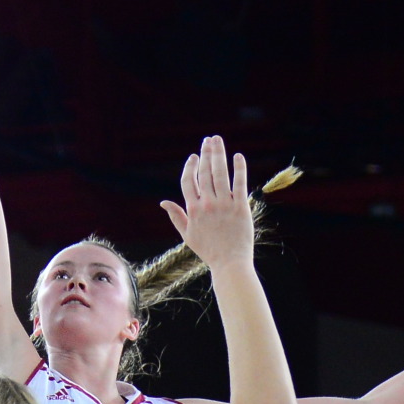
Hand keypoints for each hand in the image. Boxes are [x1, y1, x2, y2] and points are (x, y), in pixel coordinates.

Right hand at [158, 135, 254, 274]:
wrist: (230, 263)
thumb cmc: (208, 251)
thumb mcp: (187, 235)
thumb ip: (176, 216)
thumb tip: (163, 202)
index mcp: (193, 209)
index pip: (188, 181)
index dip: (191, 166)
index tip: (194, 156)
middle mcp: (207, 204)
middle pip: (205, 172)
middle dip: (206, 153)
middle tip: (209, 140)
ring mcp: (224, 205)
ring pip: (220, 173)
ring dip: (218, 154)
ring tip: (218, 141)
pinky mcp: (241, 207)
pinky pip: (239, 183)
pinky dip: (239, 168)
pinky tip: (238, 156)